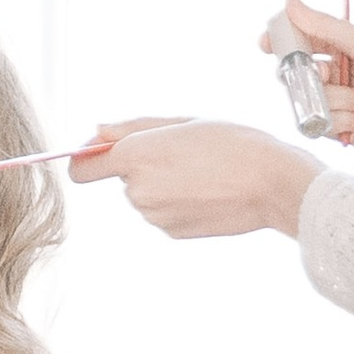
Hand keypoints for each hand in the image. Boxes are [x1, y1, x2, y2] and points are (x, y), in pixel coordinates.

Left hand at [71, 118, 314, 240]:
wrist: (272, 184)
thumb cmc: (233, 143)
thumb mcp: (182, 121)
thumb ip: (132, 127)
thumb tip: (97, 132)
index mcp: (135, 155)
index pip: (81, 168)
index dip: (87, 158)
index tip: (101, 151)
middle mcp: (137, 189)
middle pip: (121, 178)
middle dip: (141, 165)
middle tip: (183, 152)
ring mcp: (154, 215)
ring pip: (144, 195)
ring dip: (162, 184)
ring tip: (202, 172)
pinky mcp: (172, 232)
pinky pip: (163, 213)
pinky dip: (177, 202)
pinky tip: (207, 192)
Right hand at [263, 0, 353, 150]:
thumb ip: (323, 25)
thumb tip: (289, 1)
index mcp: (341, 49)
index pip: (301, 43)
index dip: (280, 43)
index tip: (266, 43)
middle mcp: (336, 75)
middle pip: (296, 76)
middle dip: (312, 78)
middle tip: (328, 75)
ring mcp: (337, 104)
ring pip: (309, 103)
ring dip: (342, 101)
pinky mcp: (341, 131)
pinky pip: (321, 127)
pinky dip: (346, 121)